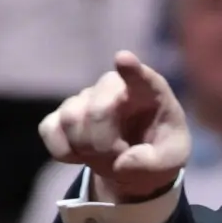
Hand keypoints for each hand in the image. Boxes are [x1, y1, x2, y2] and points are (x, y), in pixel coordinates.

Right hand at [39, 50, 190, 202]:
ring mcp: (84, 98)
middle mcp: (114, 87)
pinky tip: (83, 154)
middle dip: (105, 144)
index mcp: (149, 93)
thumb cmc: (159, 150)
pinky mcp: (60, 114)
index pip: (142, 78)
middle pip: (97, 111)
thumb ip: (154, 162)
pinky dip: (65, 151)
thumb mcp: (171, 161)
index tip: (123, 59)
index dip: (132, 69)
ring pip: (70, 120)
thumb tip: (123, 163)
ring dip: (87, 148)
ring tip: (107, 153)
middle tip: (120, 155)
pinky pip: (49, 130)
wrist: (134, 160)